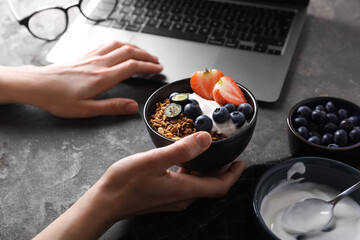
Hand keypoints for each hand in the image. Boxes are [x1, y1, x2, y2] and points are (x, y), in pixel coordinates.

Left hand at [0, 41, 162, 117]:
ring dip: (135, 48)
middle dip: (146, 55)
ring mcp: (92, 57)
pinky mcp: (85, 55)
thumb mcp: (87, 110)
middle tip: (156, 61)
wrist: (38, 85)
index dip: (148, 67)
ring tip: (143, 53)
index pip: (132, 67)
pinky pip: (107, 44)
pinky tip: (120, 48)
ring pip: (119, 45)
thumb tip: (133, 107)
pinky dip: (120, 44)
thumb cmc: (59, 98)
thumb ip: (112, 107)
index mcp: (103, 78)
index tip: (158, 69)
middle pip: (129, 52)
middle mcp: (99, 63)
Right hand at [33, 132, 245, 239]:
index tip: (241, 161)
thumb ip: (181, 150)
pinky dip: (193, 172)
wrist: (105, 202)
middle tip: (228, 154)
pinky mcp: (163, 195)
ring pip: (198, 184)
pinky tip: (186, 160)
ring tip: (210, 153)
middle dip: (223, 170)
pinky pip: (186, 184)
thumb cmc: (125, 183)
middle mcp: (182, 197)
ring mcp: (172, 198)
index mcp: (184, 190)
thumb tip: (205, 139)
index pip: (219, 187)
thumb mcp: (153, 161)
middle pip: (211, 185)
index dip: (232, 174)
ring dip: (208, 170)